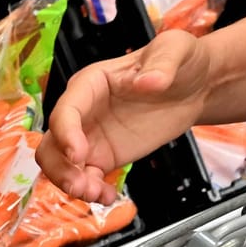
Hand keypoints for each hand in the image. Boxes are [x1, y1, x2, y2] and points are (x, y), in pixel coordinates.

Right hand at [38, 30, 212, 204]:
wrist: (194, 87)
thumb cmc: (178, 61)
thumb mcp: (174, 49)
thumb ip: (161, 64)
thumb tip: (148, 82)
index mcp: (90, 84)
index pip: (66, 110)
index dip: (66, 133)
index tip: (78, 154)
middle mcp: (82, 112)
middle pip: (51, 143)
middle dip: (60, 167)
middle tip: (80, 184)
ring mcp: (90, 138)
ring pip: (61, 166)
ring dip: (71, 184)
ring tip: (97, 194)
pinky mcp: (103, 157)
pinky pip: (85, 178)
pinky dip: (92, 192)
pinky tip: (108, 197)